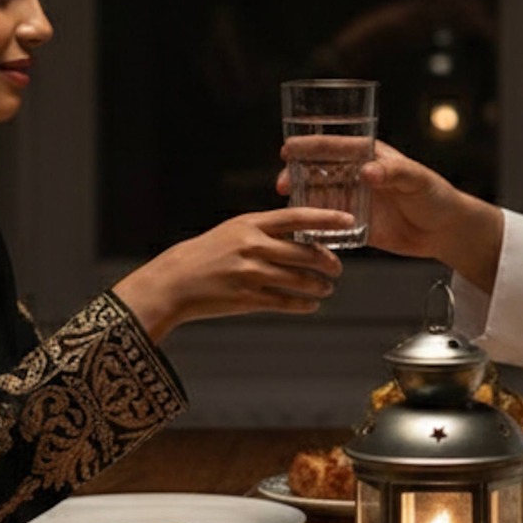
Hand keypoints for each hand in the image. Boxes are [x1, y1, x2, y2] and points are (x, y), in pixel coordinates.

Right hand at [114, 208, 349, 337]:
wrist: (175, 281)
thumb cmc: (206, 254)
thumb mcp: (234, 231)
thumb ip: (264, 231)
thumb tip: (301, 234)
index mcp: (250, 224)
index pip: (296, 217)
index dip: (325, 218)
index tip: (348, 221)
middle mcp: (252, 246)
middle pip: (304, 252)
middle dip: (328, 262)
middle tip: (338, 267)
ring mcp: (250, 273)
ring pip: (298, 280)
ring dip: (318, 285)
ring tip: (327, 288)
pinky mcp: (246, 298)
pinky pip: (285, 302)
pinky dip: (303, 304)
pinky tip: (311, 305)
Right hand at [280, 139, 504, 291]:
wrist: (444, 230)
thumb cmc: (435, 196)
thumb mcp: (417, 179)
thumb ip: (394, 173)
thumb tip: (368, 171)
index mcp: (369, 157)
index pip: (334, 147)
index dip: (309, 147)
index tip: (288, 149)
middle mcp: (357, 176)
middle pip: (318, 171)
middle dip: (296, 175)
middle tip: (281, 184)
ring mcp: (354, 201)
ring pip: (318, 197)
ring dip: (300, 201)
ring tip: (286, 209)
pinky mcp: (355, 225)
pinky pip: (329, 224)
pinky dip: (313, 226)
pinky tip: (300, 231)